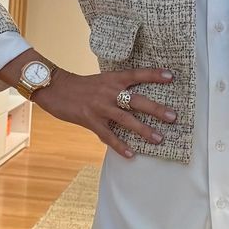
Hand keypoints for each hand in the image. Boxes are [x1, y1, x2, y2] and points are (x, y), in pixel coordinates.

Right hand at [34, 66, 176, 158]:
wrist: (54, 88)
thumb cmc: (79, 86)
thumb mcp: (101, 81)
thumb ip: (117, 87)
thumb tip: (136, 97)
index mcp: (112, 79)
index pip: (136, 74)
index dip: (154, 75)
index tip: (171, 76)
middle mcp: (108, 92)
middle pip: (136, 100)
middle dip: (156, 109)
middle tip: (173, 117)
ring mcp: (99, 107)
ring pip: (126, 119)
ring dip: (143, 130)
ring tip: (158, 139)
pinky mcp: (90, 120)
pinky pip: (108, 136)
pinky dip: (120, 146)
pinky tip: (131, 155)